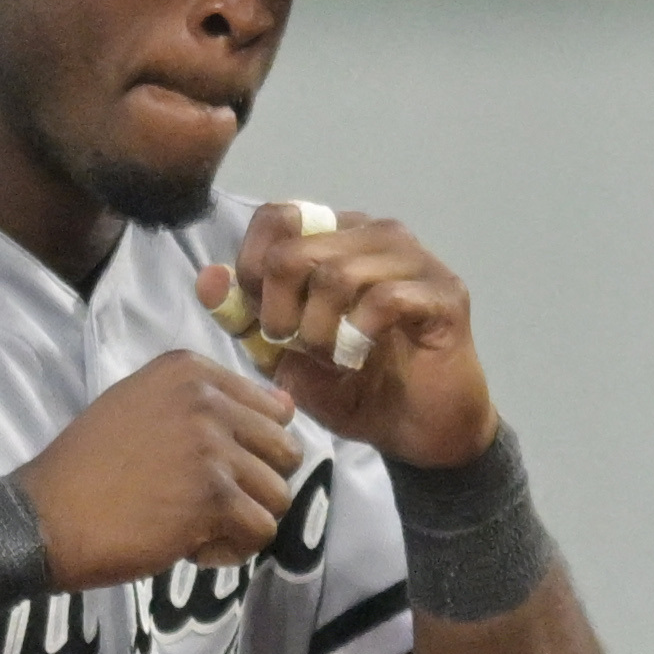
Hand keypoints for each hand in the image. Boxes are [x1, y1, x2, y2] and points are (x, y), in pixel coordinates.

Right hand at [16, 349, 301, 589]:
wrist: (45, 517)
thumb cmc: (91, 469)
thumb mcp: (144, 408)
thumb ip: (213, 403)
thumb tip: (288, 407)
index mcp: (189, 371)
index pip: (273, 411)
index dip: (250, 451)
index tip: (204, 468)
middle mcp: (206, 400)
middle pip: (284, 452)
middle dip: (254, 486)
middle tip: (205, 503)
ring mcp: (212, 447)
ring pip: (278, 495)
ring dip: (242, 521)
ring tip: (195, 526)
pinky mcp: (213, 497)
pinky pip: (261, 531)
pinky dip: (230, 550)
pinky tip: (189, 547)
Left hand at [199, 204, 498, 468]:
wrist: (419, 435)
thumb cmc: (356, 389)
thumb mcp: (284, 357)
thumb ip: (247, 317)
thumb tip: (208, 280)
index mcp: (337, 236)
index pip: (276, 218)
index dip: (252, 269)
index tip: (263, 321)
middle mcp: (377, 235)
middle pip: (296, 249)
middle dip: (280, 310)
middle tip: (295, 348)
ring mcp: (417, 260)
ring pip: (338, 273)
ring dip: (320, 330)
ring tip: (331, 359)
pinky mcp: (445, 294)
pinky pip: (385, 298)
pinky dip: (359, 336)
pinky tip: (360, 358)